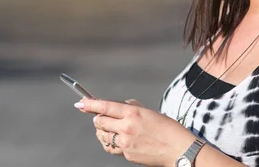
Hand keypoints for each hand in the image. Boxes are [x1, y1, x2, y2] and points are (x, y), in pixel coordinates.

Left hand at [75, 98, 190, 166]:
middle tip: (100, 117)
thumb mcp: (151, 112)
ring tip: (110, 129)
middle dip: (98, 118)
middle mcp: (127, 127)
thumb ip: (133, 109)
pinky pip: (111, 147)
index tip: (80, 103)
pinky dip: (110, 142)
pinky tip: (116, 139)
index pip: (106, 107)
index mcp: (133, 113)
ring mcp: (125, 142)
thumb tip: (119, 107)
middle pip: (100, 122)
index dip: (90, 104)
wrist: (178, 149)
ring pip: (103, 135)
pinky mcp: (126, 154)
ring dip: (103, 131)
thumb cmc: (168, 128)